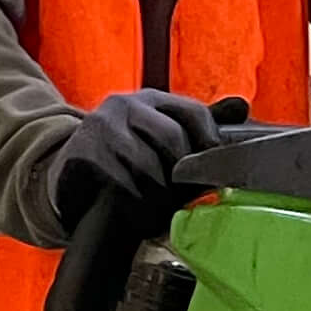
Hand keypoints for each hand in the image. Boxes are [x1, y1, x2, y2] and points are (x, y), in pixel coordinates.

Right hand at [47, 88, 217, 227]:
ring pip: (148, 167)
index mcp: (150, 99)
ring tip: (155, 208)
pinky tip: (134, 210)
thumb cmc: (125, 160)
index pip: (193, 112)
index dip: (209, 143)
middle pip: (172, 139)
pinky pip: (124, 185)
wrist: (68, 174)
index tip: (213, 170)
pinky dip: (135, 205)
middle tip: (178, 195)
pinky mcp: (84, 153)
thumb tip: (242, 107)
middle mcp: (125, 105)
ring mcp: (102, 127)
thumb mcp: (160, 139)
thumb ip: (198, 128)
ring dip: (157, 197)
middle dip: (180, 175)